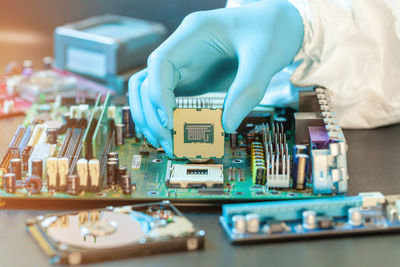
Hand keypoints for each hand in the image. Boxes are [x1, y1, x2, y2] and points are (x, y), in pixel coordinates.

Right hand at [129, 0, 303, 156]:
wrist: (279, 23)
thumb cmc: (271, 30)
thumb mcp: (267, 56)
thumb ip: (247, 89)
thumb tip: (226, 126)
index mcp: (194, 34)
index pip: (160, 63)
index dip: (158, 94)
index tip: (171, 121)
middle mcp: (182, 50)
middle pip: (147, 82)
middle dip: (152, 115)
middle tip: (169, 142)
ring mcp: (184, 66)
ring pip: (150, 92)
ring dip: (153, 119)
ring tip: (168, 144)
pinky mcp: (192, 80)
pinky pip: (169, 101)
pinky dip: (168, 120)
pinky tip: (178, 136)